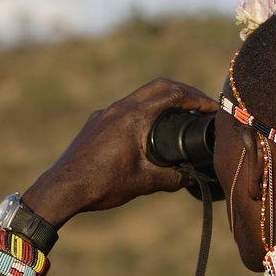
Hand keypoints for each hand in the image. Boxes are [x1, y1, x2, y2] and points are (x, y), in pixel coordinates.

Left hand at [23, 78, 216, 226]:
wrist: (63, 188)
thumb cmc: (101, 184)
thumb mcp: (144, 182)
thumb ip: (173, 178)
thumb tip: (192, 178)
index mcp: (134, 117)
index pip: (173, 94)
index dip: (197, 98)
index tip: (212, 107)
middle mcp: (119, 108)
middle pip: (159, 86)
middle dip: (184, 92)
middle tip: (200, 105)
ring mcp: (105, 114)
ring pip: (140, 97)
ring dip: (162, 100)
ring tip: (178, 116)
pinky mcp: (96, 123)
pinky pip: (125, 109)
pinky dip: (143, 112)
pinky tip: (147, 131)